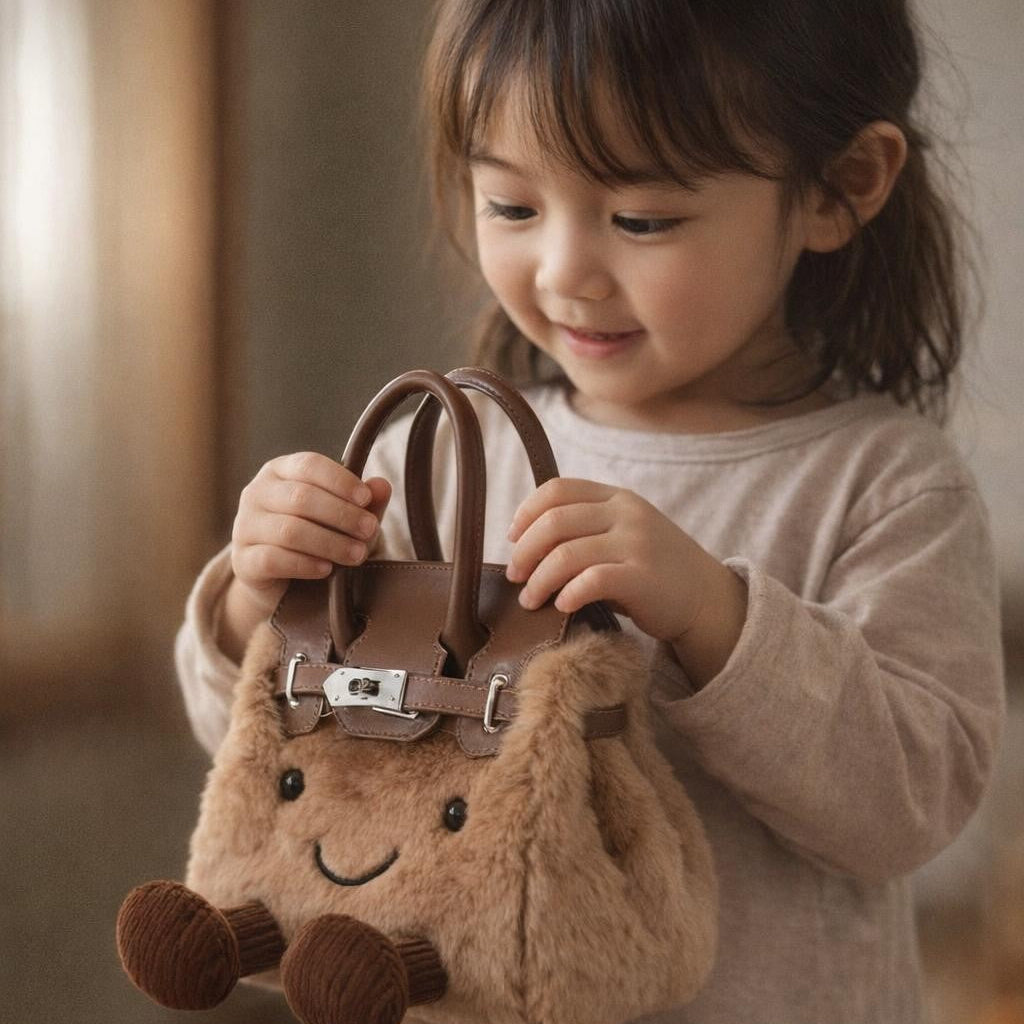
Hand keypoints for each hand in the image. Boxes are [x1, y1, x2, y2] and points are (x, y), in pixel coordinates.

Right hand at [218, 452, 391, 661]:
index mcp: (280, 471)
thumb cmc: (318, 538)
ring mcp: (245, 526)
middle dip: (341, 515)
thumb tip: (382, 485)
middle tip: (369, 530)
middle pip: (301, 497)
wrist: (283, 584)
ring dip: (330, 543)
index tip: (366, 499)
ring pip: (289, 530)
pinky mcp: (242, 561)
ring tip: (357, 555)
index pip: (309, 464)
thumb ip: (365, 502)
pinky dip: (304, 564)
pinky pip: (273, 559)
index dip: (340, 480)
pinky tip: (326, 570)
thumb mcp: (346, 518)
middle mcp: (257, 493)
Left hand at [505, 479, 746, 685]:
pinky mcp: (643, 577)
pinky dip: (567, 594)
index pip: (557, 489)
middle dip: (524, 551)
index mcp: (617, 498)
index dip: (526, 513)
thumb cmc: (652, 571)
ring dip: (538, 580)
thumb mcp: (623, 534)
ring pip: (566, 554)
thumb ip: (586, 530)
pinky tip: (561, 607)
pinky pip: (591, 581)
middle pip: (554, 521)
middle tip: (515, 576)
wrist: (706, 598)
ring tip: (530, 601)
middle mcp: (626, 514)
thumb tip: (524, 545)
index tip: (512, 540)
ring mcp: (637, 543)